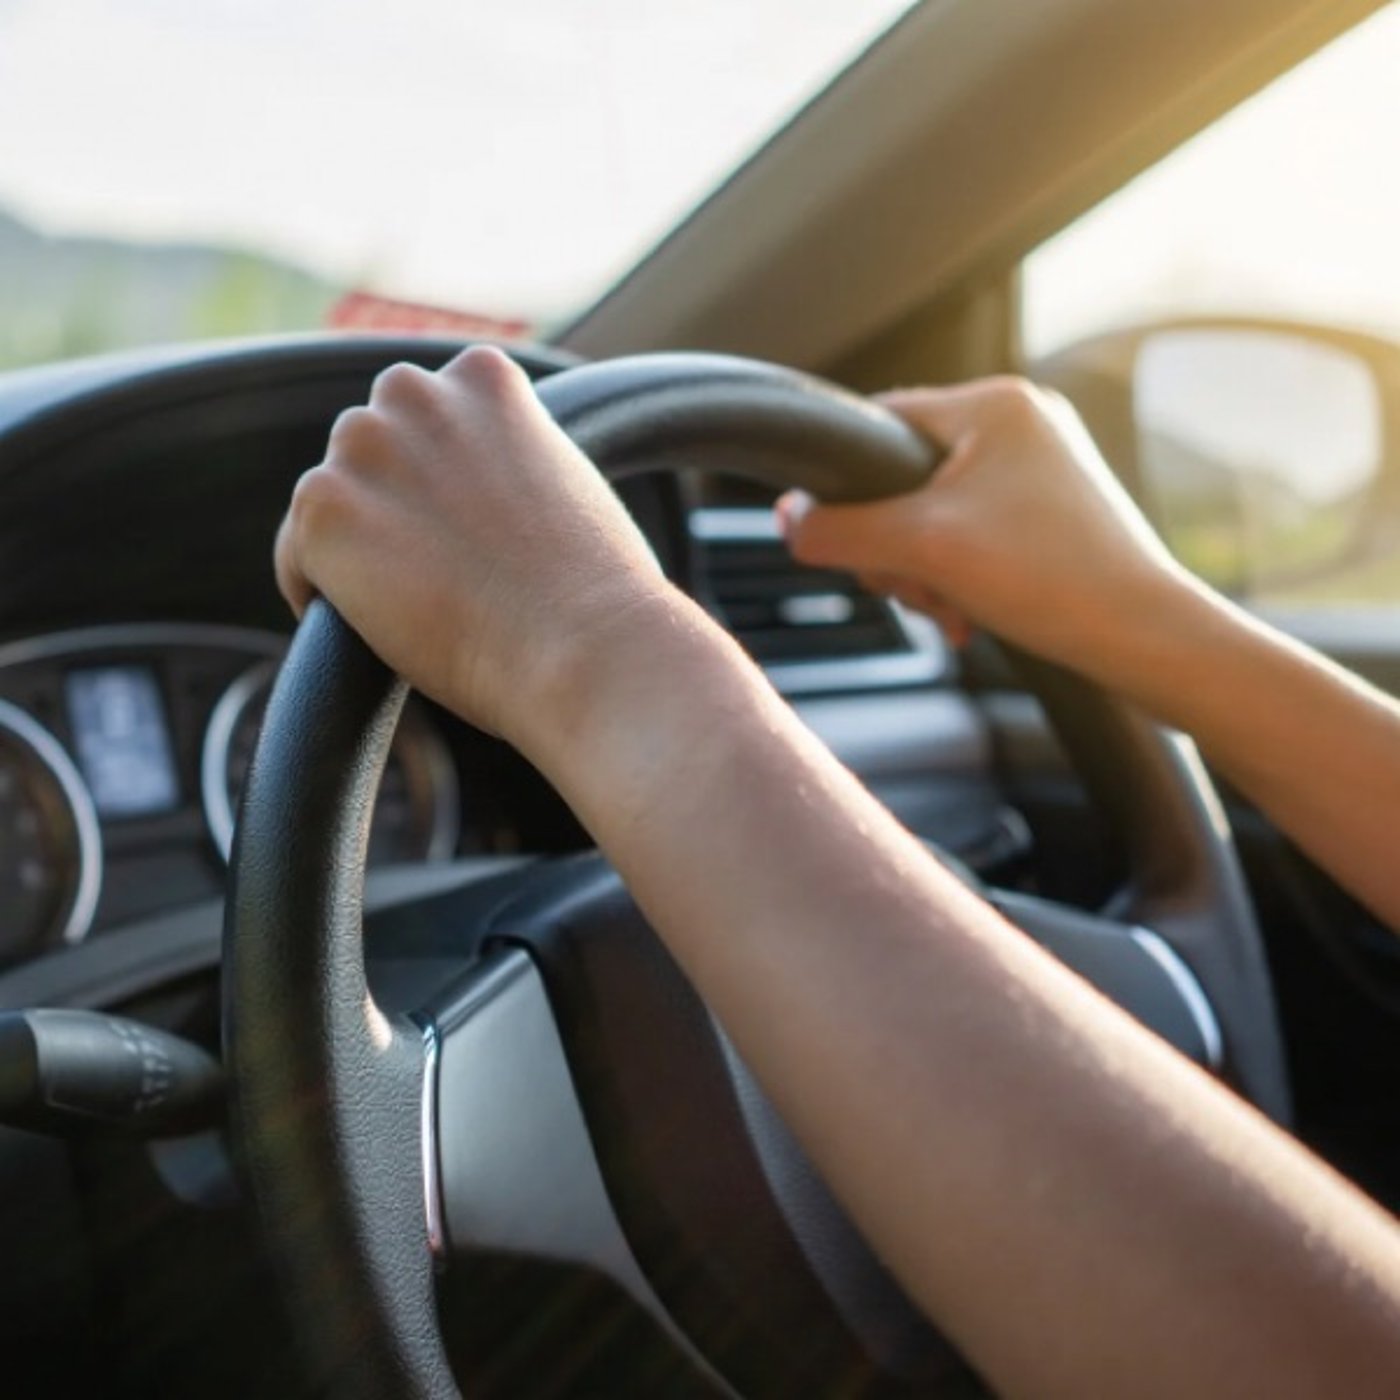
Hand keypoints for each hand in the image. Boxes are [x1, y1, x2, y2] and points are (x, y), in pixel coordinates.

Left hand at [274, 346, 671, 748]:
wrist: (585, 645)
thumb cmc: (596, 590)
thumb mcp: (564, 483)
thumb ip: (510, 460)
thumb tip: (472, 497)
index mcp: (482, 376)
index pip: (426, 416)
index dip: (440, 480)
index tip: (461, 530)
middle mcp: (415, 392)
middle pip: (370, 448)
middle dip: (391, 503)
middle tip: (437, 573)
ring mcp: (362, 447)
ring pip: (332, 502)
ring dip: (359, 548)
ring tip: (415, 606)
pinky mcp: (322, 510)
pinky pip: (297, 558)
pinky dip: (323, 596)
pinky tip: (376, 631)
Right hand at [778, 377, 1189, 676]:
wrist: (1147, 638)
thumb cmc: (1050, 579)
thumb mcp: (922, 549)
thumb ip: (839, 529)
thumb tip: (786, 519)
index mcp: (994, 403)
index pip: (880, 422)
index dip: (848, 486)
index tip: (846, 539)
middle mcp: (1023, 423)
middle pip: (903, 478)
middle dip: (895, 545)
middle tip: (915, 588)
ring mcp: (1043, 469)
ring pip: (935, 515)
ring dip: (925, 570)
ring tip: (951, 609)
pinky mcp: (1054, 514)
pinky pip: (974, 536)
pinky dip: (959, 577)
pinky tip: (969, 617)